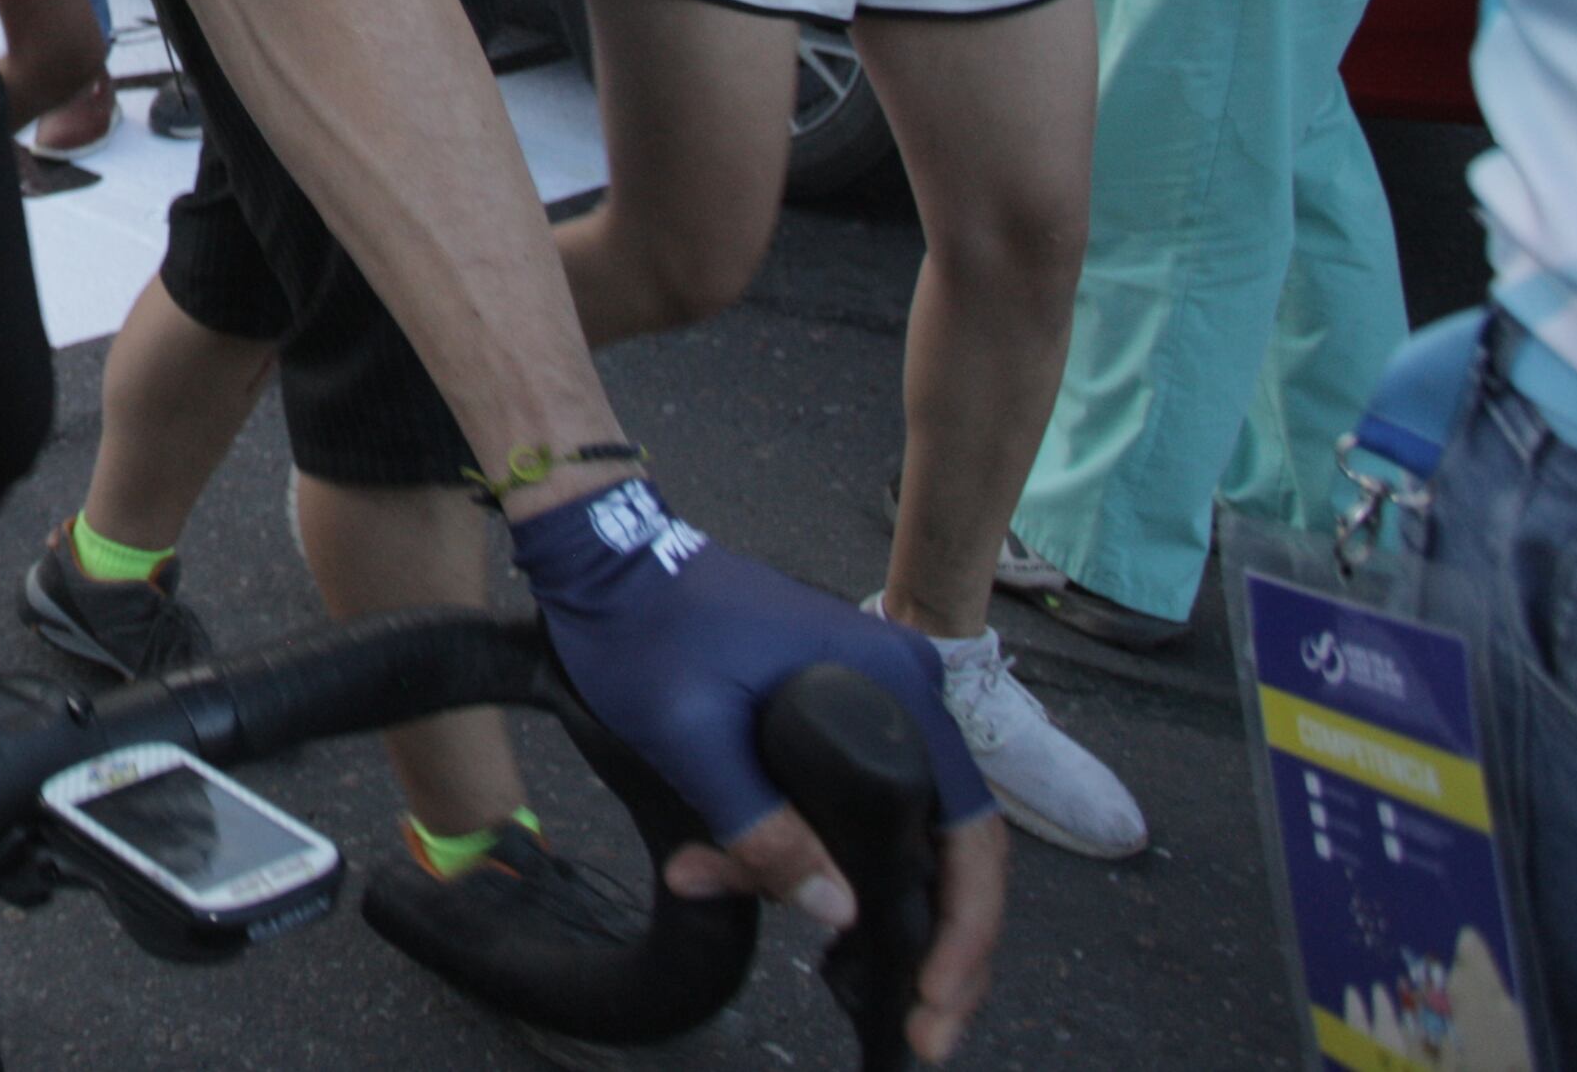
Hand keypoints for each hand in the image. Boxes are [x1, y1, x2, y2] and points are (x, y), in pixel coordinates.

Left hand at [512, 479, 1004, 1061]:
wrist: (605, 553)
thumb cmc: (644, 632)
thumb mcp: (691, 739)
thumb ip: (762, 829)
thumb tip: (840, 916)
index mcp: (896, 686)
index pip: (971, 831)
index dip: (965, 932)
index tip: (937, 1006)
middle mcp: (907, 685)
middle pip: (951, 837)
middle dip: (935, 940)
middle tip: (917, 1026)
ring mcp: (879, 688)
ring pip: (904, 823)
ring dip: (879, 902)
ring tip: (855, 981)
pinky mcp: (843, 696)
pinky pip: (868, 793)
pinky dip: (841, 854)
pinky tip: (796, 901)